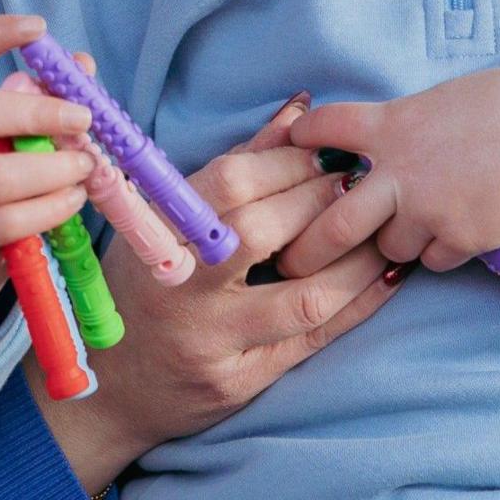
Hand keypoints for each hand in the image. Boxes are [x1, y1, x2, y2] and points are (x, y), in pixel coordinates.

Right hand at [0, 13, 96, 332]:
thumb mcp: (13, 130)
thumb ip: (45, 96)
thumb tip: (82, 65)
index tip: (38, 27)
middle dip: (36, 114)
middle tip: (83, 119)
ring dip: (51, 172)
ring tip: (83, 169)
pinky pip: (4, 222)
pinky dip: (48, 210)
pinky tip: (70, 200)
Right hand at [35, 94, 403, 490]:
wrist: (111, 387)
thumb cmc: (140, 287)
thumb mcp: (166, 222)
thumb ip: (235, 167)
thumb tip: (301, 111)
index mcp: (157, 234)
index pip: (228, 184)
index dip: (287, 162)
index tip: (326, 150)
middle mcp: (180, 287)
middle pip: (261, 234)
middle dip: (322, 201)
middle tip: (361, 182)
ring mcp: (210, 340)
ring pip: (301, 297)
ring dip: (355, 259)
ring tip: (384, 230)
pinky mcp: (239, 382)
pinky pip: (312, 341)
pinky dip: (358, 306)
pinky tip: (388, 277)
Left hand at [280, 63, 499, 276]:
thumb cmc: (499, 103)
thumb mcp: (432, 102)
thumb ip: (393, 129)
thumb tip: (367, 148)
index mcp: (388, 126)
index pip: (322, 130)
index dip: (299, 141)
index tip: (290, 150)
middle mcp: (399, 172)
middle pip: (330, 226)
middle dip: (304, 252)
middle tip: (290, 265)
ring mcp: (430, 210)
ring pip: (386, 248)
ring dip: (390, 243)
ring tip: (411, 225)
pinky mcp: (463, 238)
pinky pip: (432, 261)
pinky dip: (437, 251)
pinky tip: (455, 229)